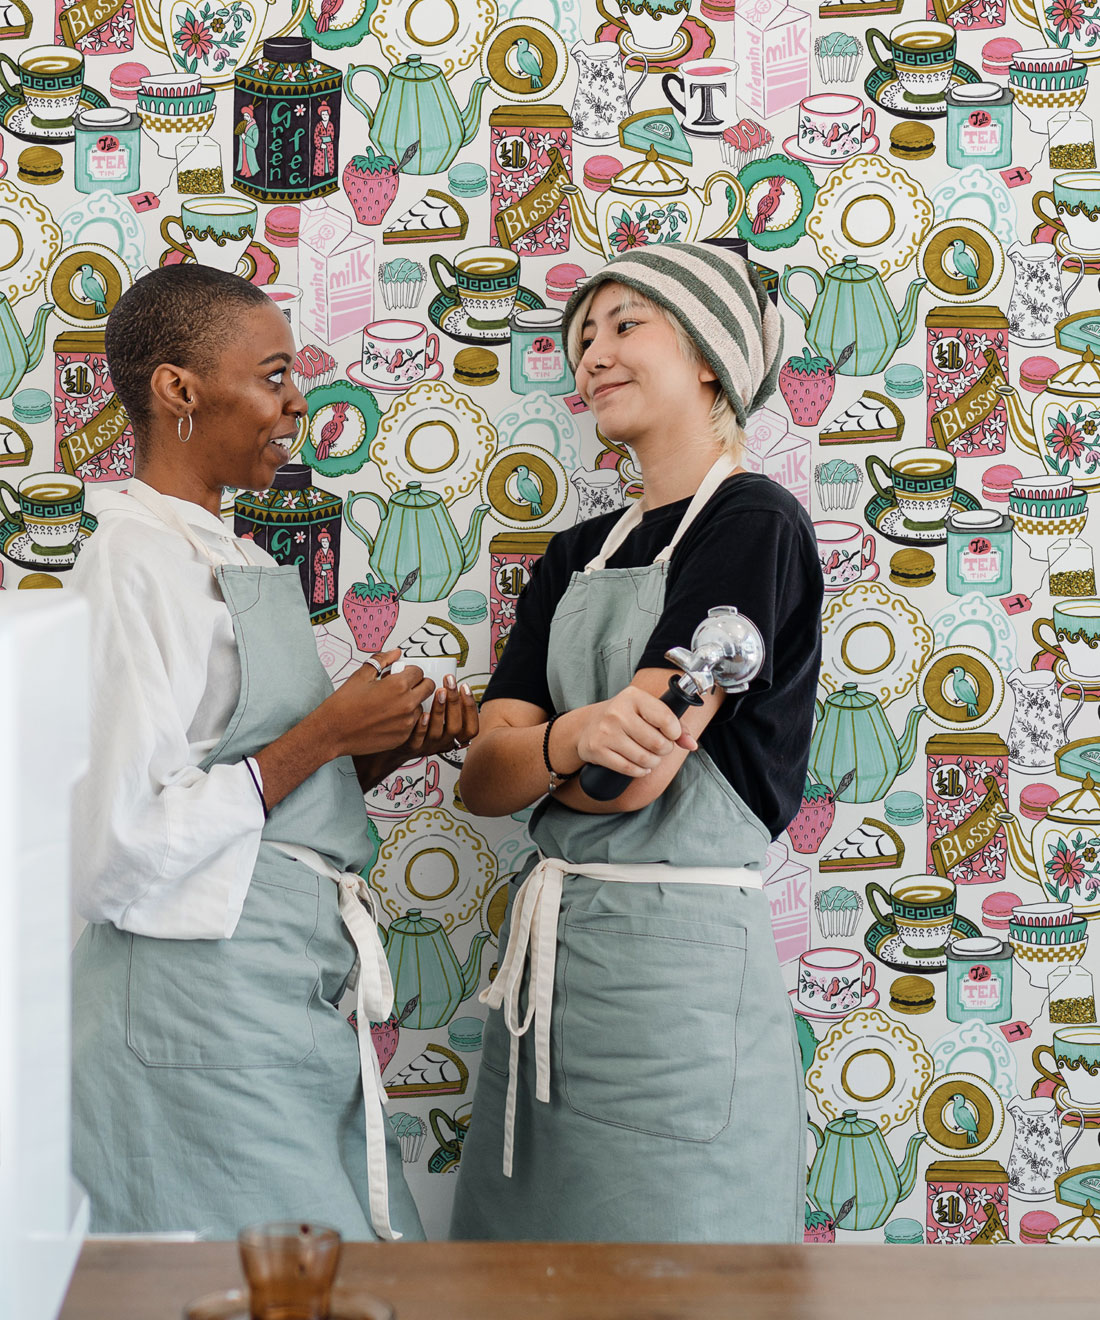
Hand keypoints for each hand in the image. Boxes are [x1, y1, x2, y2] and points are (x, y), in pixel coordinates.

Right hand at [322, 648, 433, 756]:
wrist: (332, 732)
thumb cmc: (343, 705)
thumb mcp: (361, 675)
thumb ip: (382, 661)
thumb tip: (395, 653)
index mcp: (398, 685)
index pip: (419, 671)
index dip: (409, 671)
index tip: (400, 674)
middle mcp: (407, 704)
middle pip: (428, 687)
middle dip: (418, 684)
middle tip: (403, 687)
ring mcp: (406, 722)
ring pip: (421, 706)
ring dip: (412, 703)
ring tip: (391, 704)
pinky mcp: (403, 737)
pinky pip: (413, 724)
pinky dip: (404, 720)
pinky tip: (387, 718)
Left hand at [400, 674, 478, 758]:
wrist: (400, 743)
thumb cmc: (423, 727)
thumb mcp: (441, 719)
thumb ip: (448, 706)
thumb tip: (453, 684)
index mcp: (454, 736)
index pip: (471, 728)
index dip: (471, 708)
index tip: (465, 688)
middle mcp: (443, 742)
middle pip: (455, 727)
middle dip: (454, 702)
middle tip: (450, 682)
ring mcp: (428, 745)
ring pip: (437, 732)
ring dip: (440, 710)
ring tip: (439, 692)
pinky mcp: (412, 747)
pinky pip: (418, 739)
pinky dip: (422, 726)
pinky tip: (423, 713)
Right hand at [574, 685, 697, 780]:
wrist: (586, 726)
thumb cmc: (624, 718)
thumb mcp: (646, 711)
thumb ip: (674, 724)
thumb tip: (692, 744)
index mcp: (634, 697)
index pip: (666, 719)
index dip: (675, 733)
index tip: (671, 735)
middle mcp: (618, 712)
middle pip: (657, 743)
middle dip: (664, 750)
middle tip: (659, 747)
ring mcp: (606, 732)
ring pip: (644, 758)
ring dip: (653, 762)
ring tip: (650, 756)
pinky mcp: (598, 750)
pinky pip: (629, 768)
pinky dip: (640, 771)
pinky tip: (640, 765)